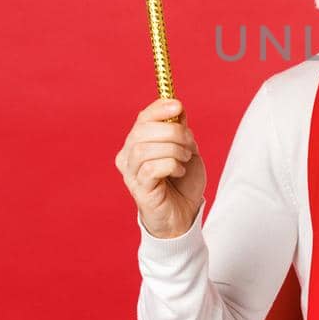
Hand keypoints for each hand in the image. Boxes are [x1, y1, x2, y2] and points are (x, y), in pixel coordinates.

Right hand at [115, 98, 206, 238]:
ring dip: (172, 150)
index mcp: (138, 142)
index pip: (142, 118)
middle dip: (172, 131)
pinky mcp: (138, 190)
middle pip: (141, 131)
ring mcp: (131, 174)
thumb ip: (180, 129)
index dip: (159, 109)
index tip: (178, 105)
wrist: (185, 213)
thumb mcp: (186, 149)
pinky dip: (170, 165)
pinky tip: (179, 171)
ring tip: (185, 158)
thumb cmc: (182, 181)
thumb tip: (177, 107)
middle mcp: (128, 156)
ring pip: (144, 149)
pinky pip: (150, 168)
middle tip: (190, 142)